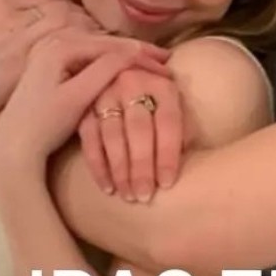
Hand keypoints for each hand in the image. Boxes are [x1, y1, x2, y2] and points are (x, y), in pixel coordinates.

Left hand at [0, 29, 170, 172]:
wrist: (13, 147)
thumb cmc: (43, 126)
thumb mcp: (77, 98)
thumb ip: (103, 72)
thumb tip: (132, 53)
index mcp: (59, 46)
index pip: (109, 45)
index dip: (140, 54)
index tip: (166, 63)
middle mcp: (54, 42)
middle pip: (104, 44)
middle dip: (135, 53)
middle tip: (165, 60)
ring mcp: (51, 53)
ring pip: (98, 52)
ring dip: (124, 59)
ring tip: (151, 64)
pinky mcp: (50, 67)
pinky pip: (88, 61)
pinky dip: (108, 66)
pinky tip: (126, 71)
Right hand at [78, 64, 184, 201]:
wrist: (123, 78)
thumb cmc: (159, 106)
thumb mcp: (176, 110)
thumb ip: (184, 131)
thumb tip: (191, 164)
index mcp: (162, 85)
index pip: (168, 122)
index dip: (167, 155)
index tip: (167, 184)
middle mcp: (133, 84)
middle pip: (138, 130)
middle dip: (141, 167)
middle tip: (145, 196)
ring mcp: (105, 94)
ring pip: (112, 136)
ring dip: (120, 170)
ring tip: (128, 196)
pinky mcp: (84, 108)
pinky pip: (90, 140)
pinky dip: (98, 166)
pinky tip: (108, 188)